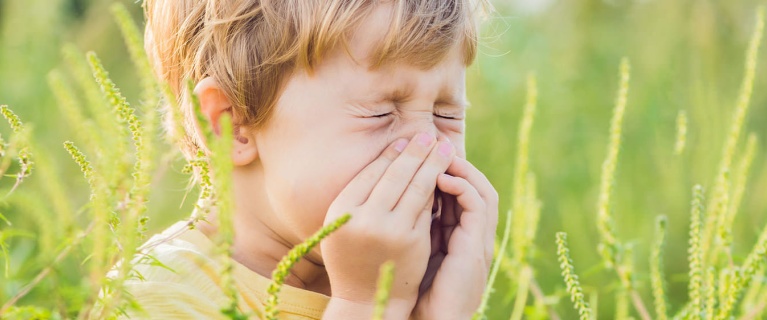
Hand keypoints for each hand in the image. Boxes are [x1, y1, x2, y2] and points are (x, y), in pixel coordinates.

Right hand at [321, 133, 455, 318]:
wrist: (365, 300)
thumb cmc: (351, 257)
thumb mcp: (341, 225)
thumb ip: (357, 196)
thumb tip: (390, 156)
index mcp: (341, 210)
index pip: (371, 173)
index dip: (390, 154)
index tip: (404, 140)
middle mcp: (364, 218)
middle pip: (395, 175)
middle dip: (415, 151)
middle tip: (428, 134)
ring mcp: (391, 230)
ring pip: (416, 187)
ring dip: (432, 163)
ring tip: (442, 147)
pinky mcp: (413, 241)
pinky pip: (427, 207)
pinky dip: (437, 188)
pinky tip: (444, 174)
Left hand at [412, 157, 498, 319]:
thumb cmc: (414, 291)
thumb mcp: (412, 249)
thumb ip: (412, 226)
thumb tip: (390, 198)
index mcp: (458, 235)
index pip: (458, 192)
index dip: (442, 170)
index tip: (420, 153)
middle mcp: (472, 236)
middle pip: (474, 186)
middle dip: (454, 162)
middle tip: (432, 143)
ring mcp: (477, 241)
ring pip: (481, 191)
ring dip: (462, 169)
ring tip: (438, 153)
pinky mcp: (476, 248)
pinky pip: (478, 206)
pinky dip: (463, 187)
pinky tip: (441, 178)